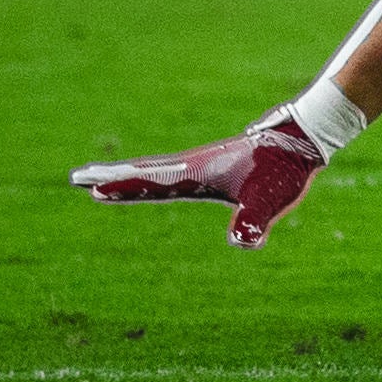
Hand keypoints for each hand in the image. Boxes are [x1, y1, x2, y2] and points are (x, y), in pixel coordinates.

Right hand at [71, 112, 328, 248]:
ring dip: (127, 172)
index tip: (91, 189)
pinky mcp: (215, 163)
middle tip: (76, 177)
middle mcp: (194, 165)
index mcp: (197, 174)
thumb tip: (243, 244)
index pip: (151, 183)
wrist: (304, 137)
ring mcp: (203, 162)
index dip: (123, 188)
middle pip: (143, 171)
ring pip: (155, 168)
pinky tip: (152, 177)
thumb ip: (253, 222)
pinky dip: (151, 172)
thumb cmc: (284, 170)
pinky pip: (172, 168)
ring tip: (101, 176)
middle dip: (110, 176)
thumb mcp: (269, 201)